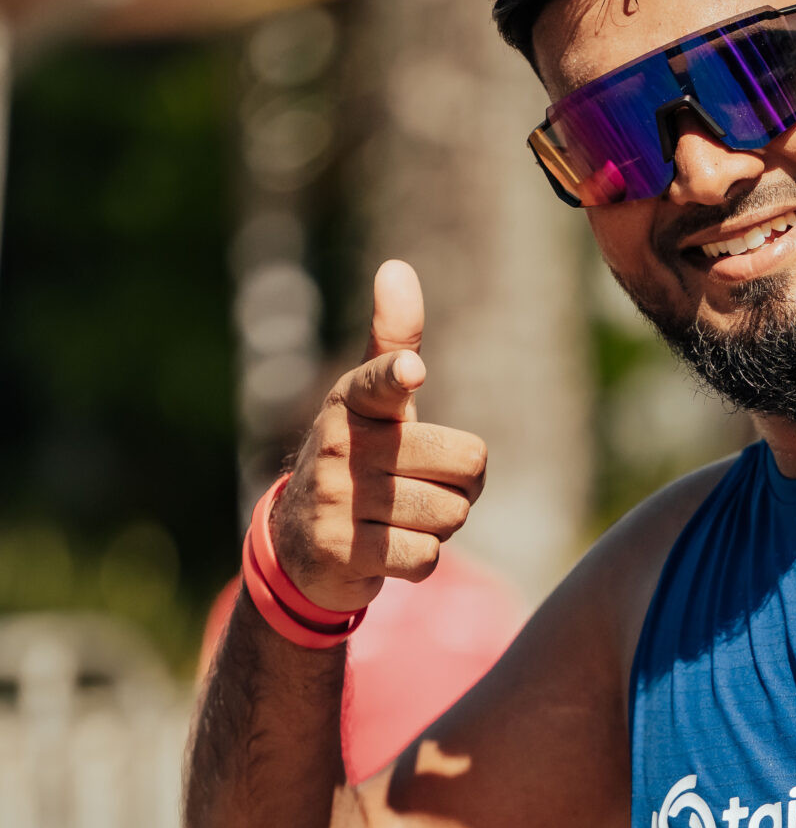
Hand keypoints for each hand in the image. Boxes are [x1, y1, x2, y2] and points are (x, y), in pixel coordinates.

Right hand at [269, 261, 487, 612]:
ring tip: (401, 517)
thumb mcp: (370, 401)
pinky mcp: (342, 553)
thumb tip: (396, 267)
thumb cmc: (357, 458)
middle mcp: (343, 447)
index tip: (410, 373)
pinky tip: (388, 548)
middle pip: (464, 465)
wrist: (298, 544)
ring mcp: (338, 502)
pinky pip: (425, 558)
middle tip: (423, 485)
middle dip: (461, 485)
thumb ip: (392, 340)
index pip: (382, 382)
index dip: (399, 377)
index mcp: (353, 402)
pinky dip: (420, 560)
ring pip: (449, 516)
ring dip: (441, 525)